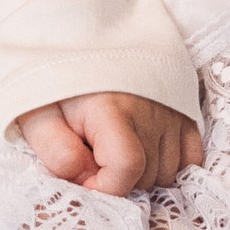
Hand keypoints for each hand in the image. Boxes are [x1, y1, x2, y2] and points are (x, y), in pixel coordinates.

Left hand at [17, 93, 203, 196]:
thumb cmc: (58, 83)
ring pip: (167, 173)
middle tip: (92, 155)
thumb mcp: (39, 114)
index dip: (103, 187)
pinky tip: (142, 152)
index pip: (125, 168)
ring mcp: (173, 113)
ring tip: (113, 149)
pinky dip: (167, 165)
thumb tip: (85, 180)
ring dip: (140, 174)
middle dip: (116, 179)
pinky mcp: (186, 113)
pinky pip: (190, 159)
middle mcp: (150, 112)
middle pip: (145, 176)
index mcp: (112, 110)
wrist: (84, 42)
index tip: (82, 178)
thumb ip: (55, 151)